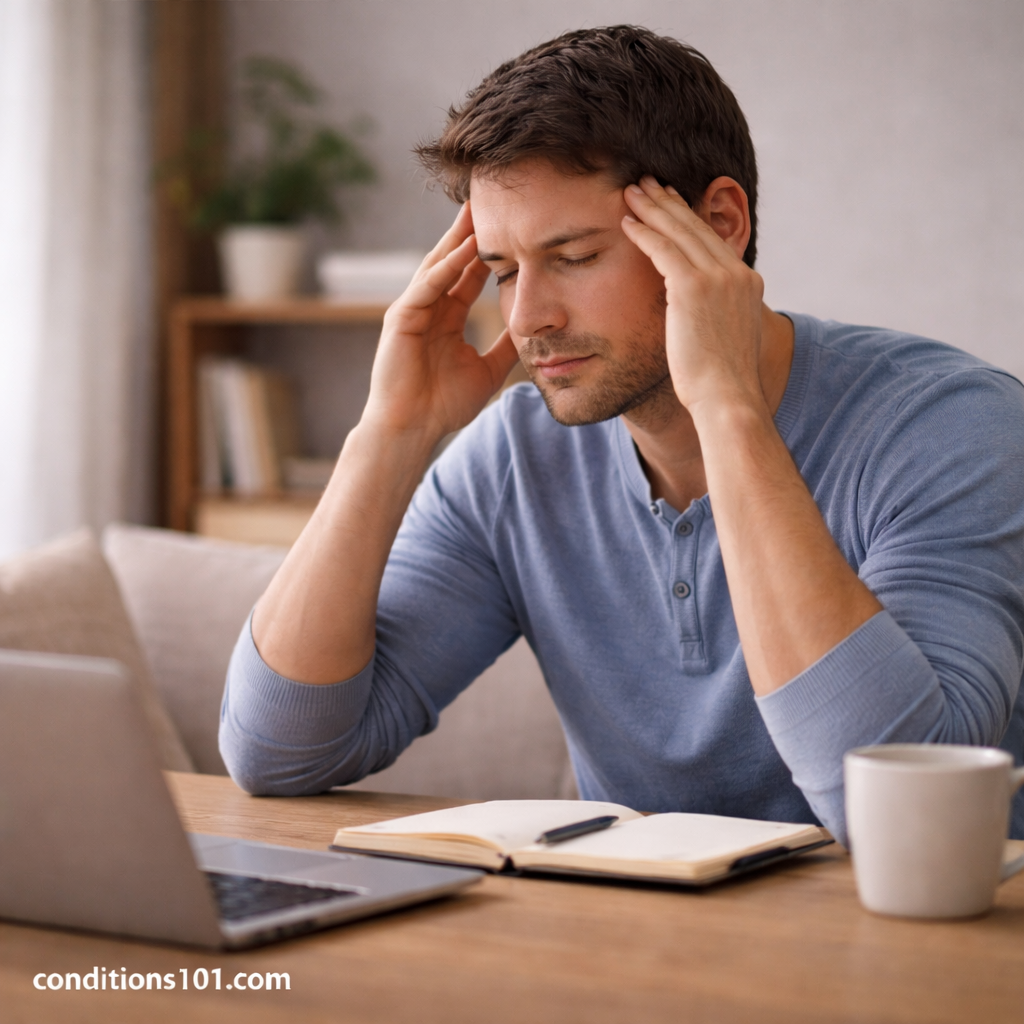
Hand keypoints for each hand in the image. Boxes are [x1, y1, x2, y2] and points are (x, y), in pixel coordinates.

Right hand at [362, 202, 519, 440]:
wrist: (413, 430)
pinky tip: (466, 248)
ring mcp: (413, 310)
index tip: (512, 224)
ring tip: (478, 208)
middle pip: (453, 259)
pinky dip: (447, 267)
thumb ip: (506, 348)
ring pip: (438, 265)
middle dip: (471, 230)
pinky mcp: (401, 318)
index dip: (489, 249)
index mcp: (446, 317)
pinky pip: (427, 285)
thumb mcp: (488, 370)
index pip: (470, 273)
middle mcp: (429, 307)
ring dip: (458, 237)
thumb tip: (533, 331)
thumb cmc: (443, 406)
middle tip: (492, 198)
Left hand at [620, 176, 765, 415]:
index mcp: (746, 284)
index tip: (669, 203)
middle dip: (668, 203)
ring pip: (679, 232)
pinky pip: (663, 250)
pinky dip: (644, 232)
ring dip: (652, 208)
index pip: (712, 241)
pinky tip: (626, 221)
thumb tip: (700, 321)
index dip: (687, 218)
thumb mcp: (725, 341)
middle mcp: (736, 274)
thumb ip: (715, 317)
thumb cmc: (720, 384)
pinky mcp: (694, 287)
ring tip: (631, 191)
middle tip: (646, 183)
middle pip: (697, 228)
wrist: (727, 399)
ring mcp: (718, 278)